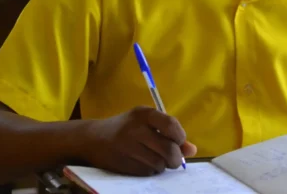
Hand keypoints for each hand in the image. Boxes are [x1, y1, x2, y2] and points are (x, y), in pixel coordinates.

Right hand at [81, 107, 196, 175]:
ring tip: (155, 158)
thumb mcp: (147, 123)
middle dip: (176, 158)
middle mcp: (136, 129)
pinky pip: (148, 172)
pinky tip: (144, 163)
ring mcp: (128, 147)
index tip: (178, 141)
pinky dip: (151, 170)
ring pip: (160, 164)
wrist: (93, 139)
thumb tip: (192, 150)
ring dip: (162, 165)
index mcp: (144, 114)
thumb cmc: (126, 128)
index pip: (171, 125)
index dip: (180, 137)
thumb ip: (170, 133)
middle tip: (173, 158)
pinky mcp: (123, 163)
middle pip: (169, 149)